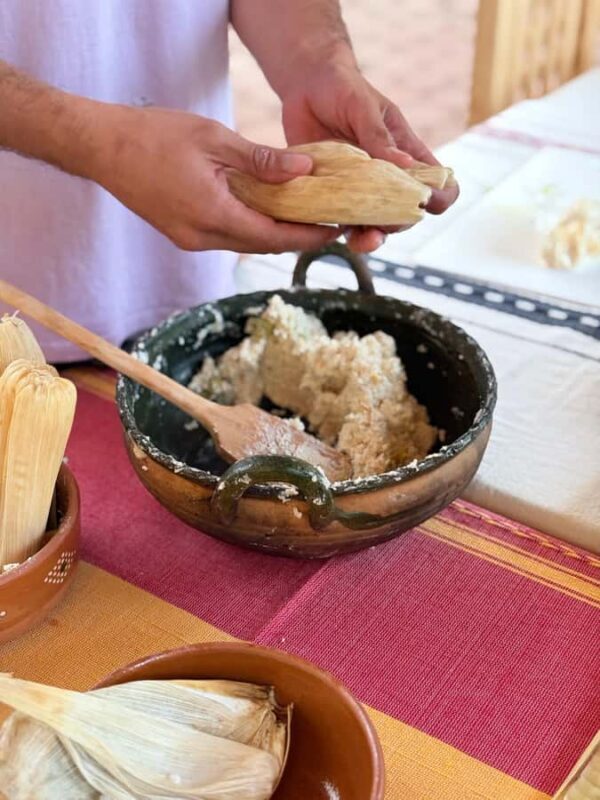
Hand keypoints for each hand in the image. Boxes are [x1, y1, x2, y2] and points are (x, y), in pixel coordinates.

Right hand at [87, 104, 338, 253]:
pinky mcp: (181, 234)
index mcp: (213, 215)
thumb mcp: (214, 138)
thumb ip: (261, 160)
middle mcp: (201, 238)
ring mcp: (189, 240)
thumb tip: (305, 169)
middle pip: (262, 246)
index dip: (308, 237)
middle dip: (296, 238)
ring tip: (303, 217)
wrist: (101, 147)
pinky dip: (249, 227)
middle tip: (327, 223)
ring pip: (243, 243)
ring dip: (273, 234)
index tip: (336, 230)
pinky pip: (225, 236)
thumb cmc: (154, 136)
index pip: (274, 238)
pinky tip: (264, 211)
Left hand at [281, 61, 458, 252]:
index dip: (440, 197)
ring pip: (373, 224)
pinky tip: (332, 230)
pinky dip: (338, 229)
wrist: (306, 86)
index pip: (439, 183)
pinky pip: (339, 220)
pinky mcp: (332, 194)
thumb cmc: (344, 89)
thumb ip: (378, 137)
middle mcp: (387, 177)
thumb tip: (405, 166)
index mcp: (407, 153)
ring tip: (361, 242)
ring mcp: (359, 189)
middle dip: (398, 224)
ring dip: (370, 238)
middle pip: (405, 213)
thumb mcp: (363, 106)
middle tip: (383, 227)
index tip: (427, 201)